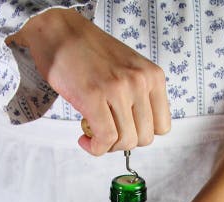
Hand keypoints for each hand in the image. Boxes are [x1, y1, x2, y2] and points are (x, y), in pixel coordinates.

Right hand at [7, 8, 170, 155]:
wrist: (60, 32)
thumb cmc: (89, 52)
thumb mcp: (128, 69)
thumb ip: (139, 94)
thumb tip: (137, 128)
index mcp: (152, 76)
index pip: (162, 126)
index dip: (142, 134)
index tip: (126, 131)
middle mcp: (140, 82)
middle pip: (144, 138)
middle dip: (124, 143)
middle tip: (106, 133)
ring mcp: (118, 89)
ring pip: (125, 141)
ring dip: (108, 147)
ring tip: (93, 134)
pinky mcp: (94, 97)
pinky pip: (105, 138)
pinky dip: (95, 148)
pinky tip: (84, 139)